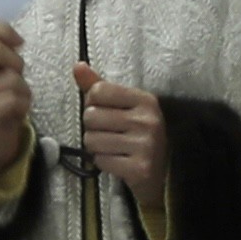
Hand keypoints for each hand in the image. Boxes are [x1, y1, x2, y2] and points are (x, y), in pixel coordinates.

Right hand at [0, 23, 33, 179]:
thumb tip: (16, 39)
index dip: (2, 29)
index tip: (18, 43)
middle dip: (16, 62)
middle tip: (15, 78)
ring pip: (11, 78)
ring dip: (23, 89)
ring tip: (16, 99)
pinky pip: (13, 99)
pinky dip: (24, 104)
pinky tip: (16, 112)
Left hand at [78, 68, 169, 195]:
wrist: (162, 174)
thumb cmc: (138, 135)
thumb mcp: (124, 106)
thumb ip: (99, 85)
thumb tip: (78, 66)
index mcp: (145, 100)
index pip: (97, 91)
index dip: (92, 104)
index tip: (105, 113)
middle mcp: (147, 120)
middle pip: (90, 116)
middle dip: (93, 128)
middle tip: (110, 134)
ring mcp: (145, 145)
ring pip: (91, 140)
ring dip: (96, 148)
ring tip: (114, 148)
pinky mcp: (139, 168)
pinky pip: (99, 161)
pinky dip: (103, 163)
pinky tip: (118, 162)